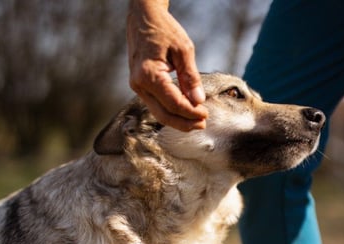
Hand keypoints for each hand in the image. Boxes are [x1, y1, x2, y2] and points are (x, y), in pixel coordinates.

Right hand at [127, 0, 207, 130]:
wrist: (143, 18)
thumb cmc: (163, 29)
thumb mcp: (183, 49)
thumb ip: (190, 76)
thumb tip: (198, 101)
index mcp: (148, 74)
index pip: (173, 102)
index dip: (190, 112)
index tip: (206, 115)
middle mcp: (139, 84)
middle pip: (163, 114)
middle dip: (184, 122)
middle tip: (202, 125)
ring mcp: (137, 87)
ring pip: (158, 112)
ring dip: (177, 120)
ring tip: (196, 123)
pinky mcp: (140, 86)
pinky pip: (156, 105)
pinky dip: (170, 111)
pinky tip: (185, 113)